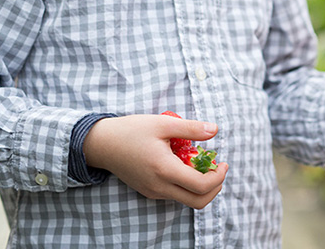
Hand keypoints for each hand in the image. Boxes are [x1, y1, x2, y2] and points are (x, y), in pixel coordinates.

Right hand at [83, 114, 227, 208]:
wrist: (101, 144)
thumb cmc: (132, 130)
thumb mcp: (163, 123)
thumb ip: (191, 128)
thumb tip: (215, 130)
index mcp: (164, 170)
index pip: (201, 186)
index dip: (219, 176)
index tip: (223, 162)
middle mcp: (159, 187)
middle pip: (198, 201)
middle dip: (215, 188)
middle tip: (219, 169)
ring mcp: (153, 192)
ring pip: (187, 200)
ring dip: (202, 186)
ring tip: (202, 163)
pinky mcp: (149, 191)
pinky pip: (174, 194)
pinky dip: (187, 185)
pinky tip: (186, 165)